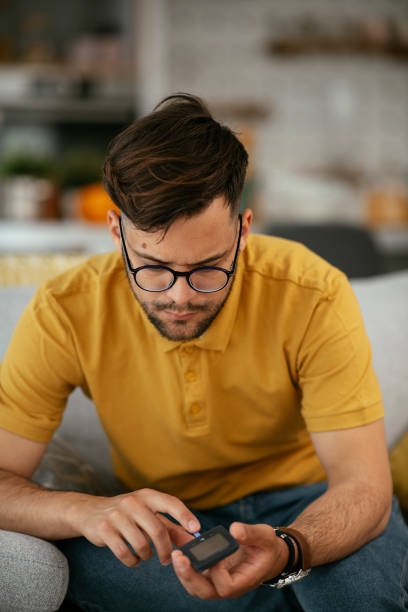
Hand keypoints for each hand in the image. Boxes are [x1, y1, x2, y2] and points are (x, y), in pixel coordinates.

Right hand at [72, 488, 199, 566]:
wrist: (90, 512)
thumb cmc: (127, 514)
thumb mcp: (147, 513)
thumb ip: (170, 525)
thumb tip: (192, 538)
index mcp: (147, 496)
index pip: (170, 502)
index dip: (185, 516)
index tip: (196, 529)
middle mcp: (132, 502)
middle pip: (157, 530)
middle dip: (165, 549)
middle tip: (167, 559)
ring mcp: (117, 515)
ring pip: (141, 544)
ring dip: (147, 556)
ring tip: (146, 555)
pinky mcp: (104, 529)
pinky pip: (124, 553)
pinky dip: (132, 561)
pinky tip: (134, 559)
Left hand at [171, 523, 288, 598]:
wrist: (268, 554)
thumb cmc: (267, 546)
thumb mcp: (265, 536)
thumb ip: (250, 534)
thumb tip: (234, 530)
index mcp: (244, 580)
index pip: (225, 586)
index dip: (217, 571)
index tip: (215, 554)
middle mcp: (229, 586)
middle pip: (204, 591)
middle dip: (189, 575)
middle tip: (178, 556)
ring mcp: (219, 582)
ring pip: (196, 586)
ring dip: (184, 572)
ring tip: (176, 553)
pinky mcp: (212, 575)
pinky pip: (195, 576)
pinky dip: (186, 565)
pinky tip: (181, 549)